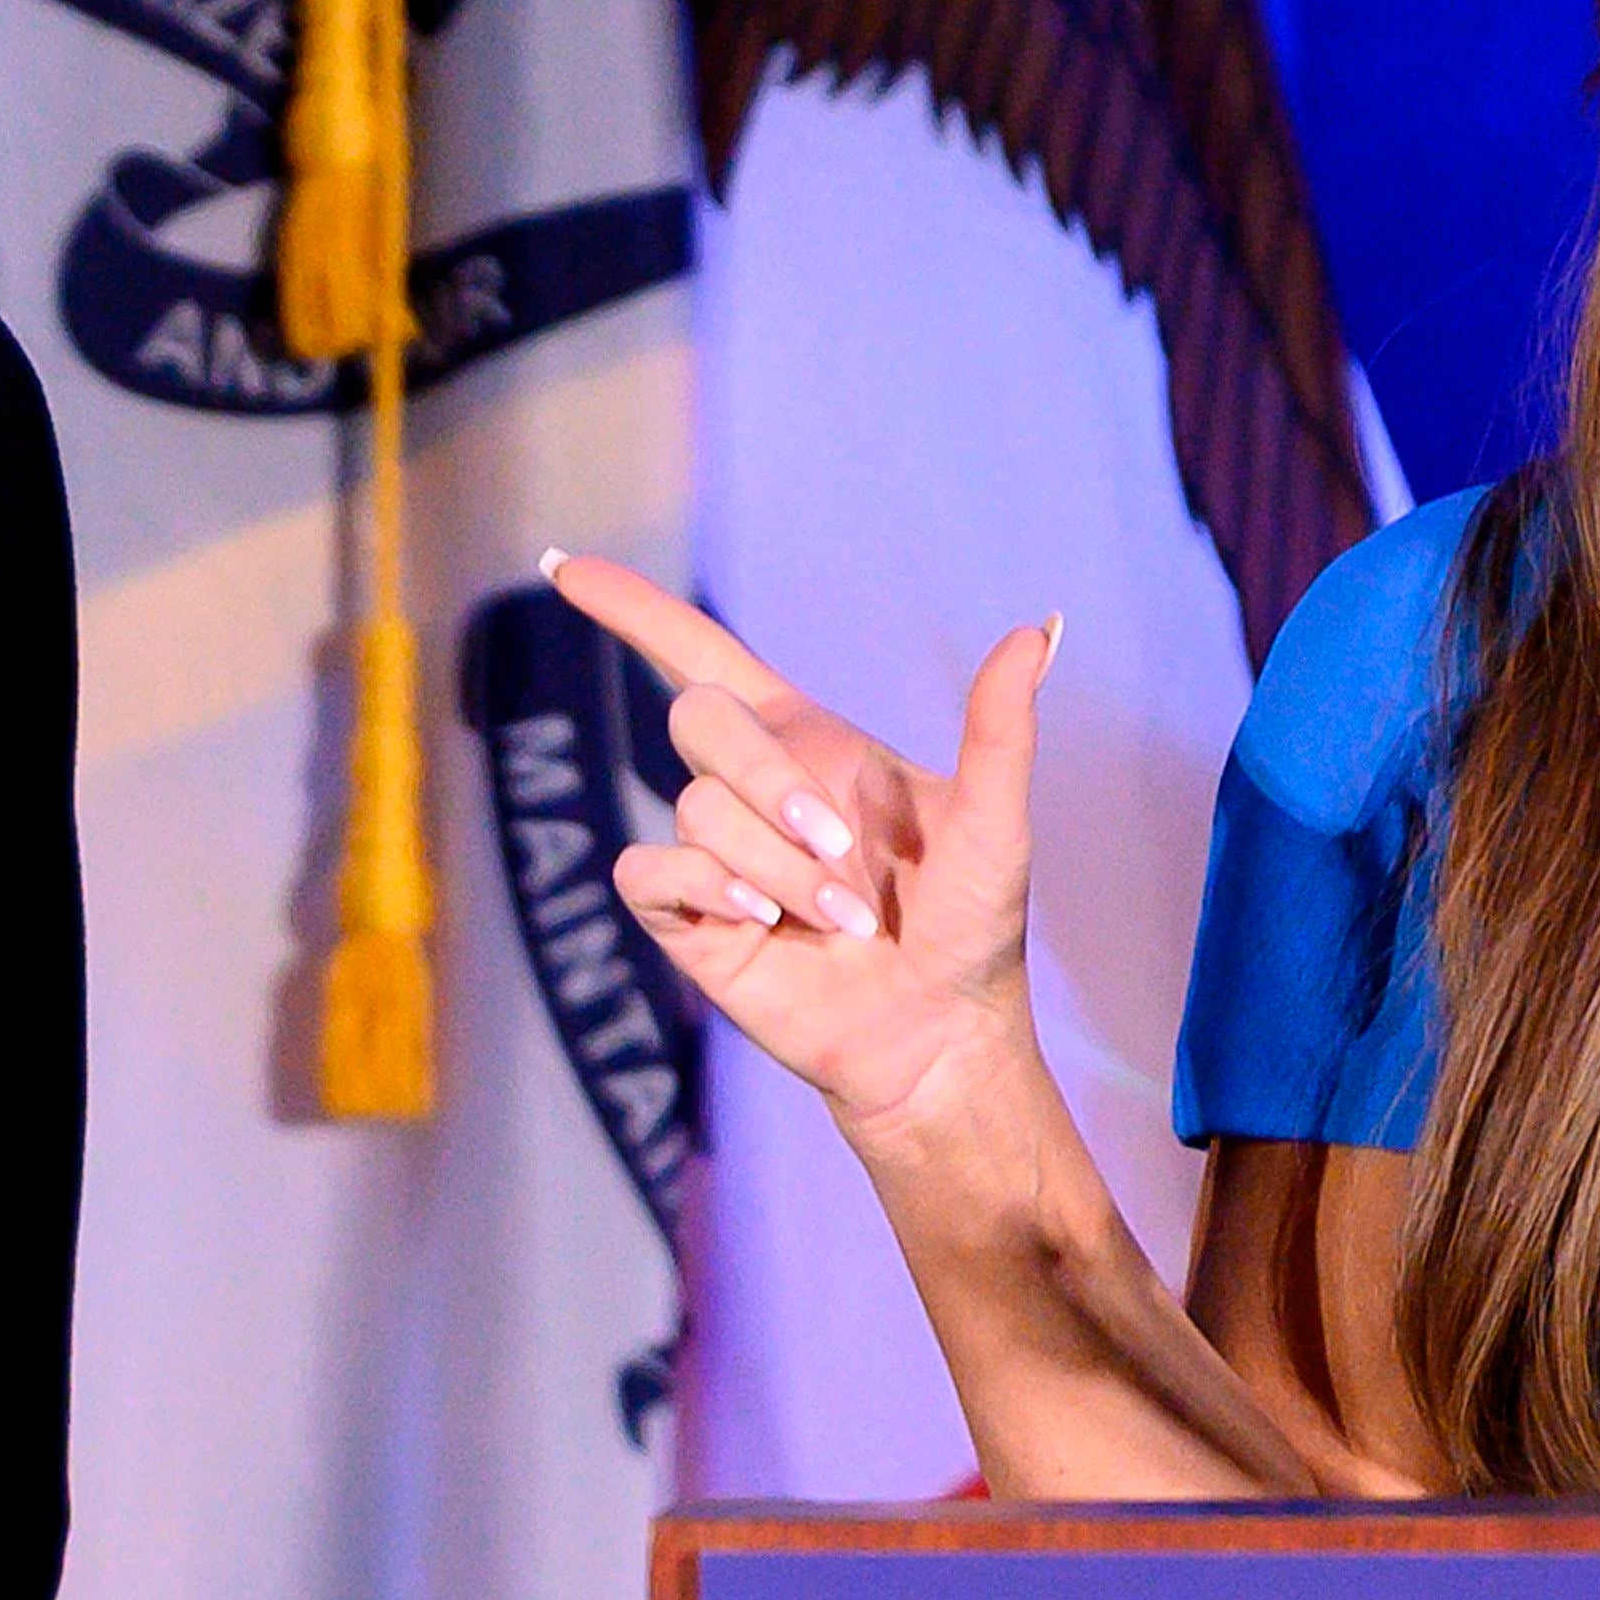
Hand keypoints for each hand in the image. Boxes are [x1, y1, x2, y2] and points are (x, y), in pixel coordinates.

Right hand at [543, 553, 1058, 1157]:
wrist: (938, 1033)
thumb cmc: (970, 929)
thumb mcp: (995, 823)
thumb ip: (1000, 726)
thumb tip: (1039, 626)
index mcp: (809, 743)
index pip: (699, 651)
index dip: (632, 607)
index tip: (561, 566)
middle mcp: (749, 787)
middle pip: (700, 718)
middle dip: (768, 782)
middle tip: (839, 852)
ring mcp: (711, 853)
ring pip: (696, 810)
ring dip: (775, 866)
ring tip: (840, 923)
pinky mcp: (687, 918)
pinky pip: (650, 871)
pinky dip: (707, 887)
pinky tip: (762, 921)